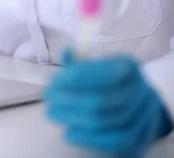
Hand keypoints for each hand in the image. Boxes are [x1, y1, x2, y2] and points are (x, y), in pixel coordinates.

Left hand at [44, 49, 172, 157]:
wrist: (140, 103)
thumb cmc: (110, 79)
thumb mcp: (96, 64)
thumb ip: (79, 60)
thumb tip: (66, 52)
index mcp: (128, 66)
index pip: (106, 73)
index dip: (80, 78)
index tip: (55, 81)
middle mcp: (140, 89)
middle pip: (104, 100)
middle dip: (71, 100)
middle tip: (49, 99)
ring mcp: (144, 115)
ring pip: (107, 121)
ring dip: (76, 119)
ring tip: (54, 113)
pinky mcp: (140, 137)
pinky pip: (115, 141)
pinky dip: (90, 138)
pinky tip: (69, 132)